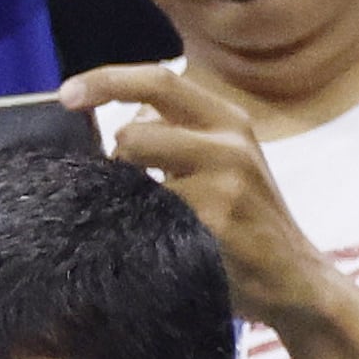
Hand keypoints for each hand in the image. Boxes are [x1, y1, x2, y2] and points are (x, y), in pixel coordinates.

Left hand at [68, 69, 334, 327]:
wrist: (292, 277)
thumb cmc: (245, 223)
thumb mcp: (223, 164)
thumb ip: (178, 138)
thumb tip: (118, 128)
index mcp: (228, 119)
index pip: (158, 80)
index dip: (106, 81)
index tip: (66, 94)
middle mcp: (229, 141)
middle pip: (138, 128)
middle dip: (113, 154)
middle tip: (112, 180)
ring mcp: (223, 183)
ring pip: (139, 173)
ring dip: (126, 195)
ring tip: (147, 217)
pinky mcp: (215, 223)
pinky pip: (149, 216)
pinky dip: (137, 228)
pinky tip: (153, 243)